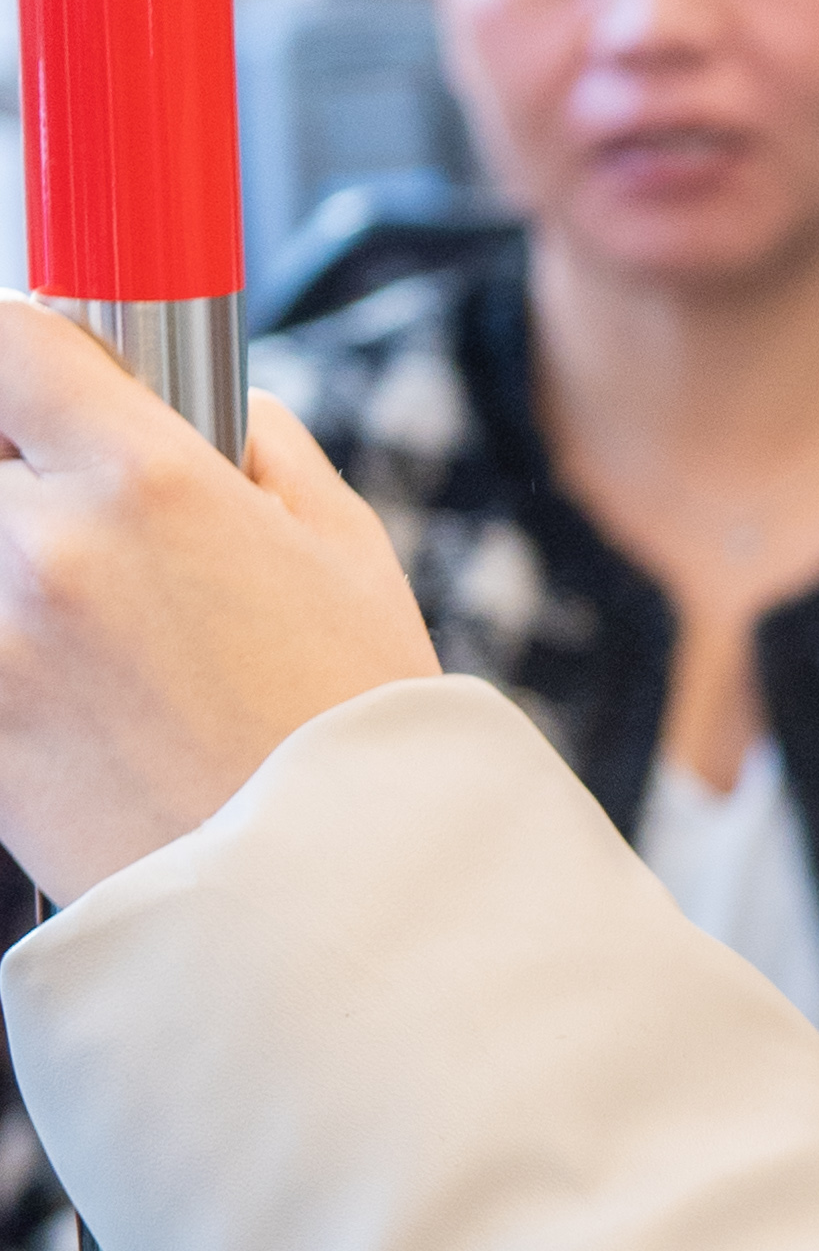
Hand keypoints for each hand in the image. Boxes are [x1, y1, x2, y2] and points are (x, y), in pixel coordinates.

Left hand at [0, 302, 436, 900]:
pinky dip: (19, 662)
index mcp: (147, 480)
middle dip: (23, 485)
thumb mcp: (346, 552)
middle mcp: (46, 549)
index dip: (20, 347)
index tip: (34, 375)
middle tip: (83, 528)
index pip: (10, 339)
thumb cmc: (352, 730)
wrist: (324, 912)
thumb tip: (209, 407)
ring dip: (19, 573)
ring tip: (94, 635)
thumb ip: (259, 451)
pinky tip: (84, 705)